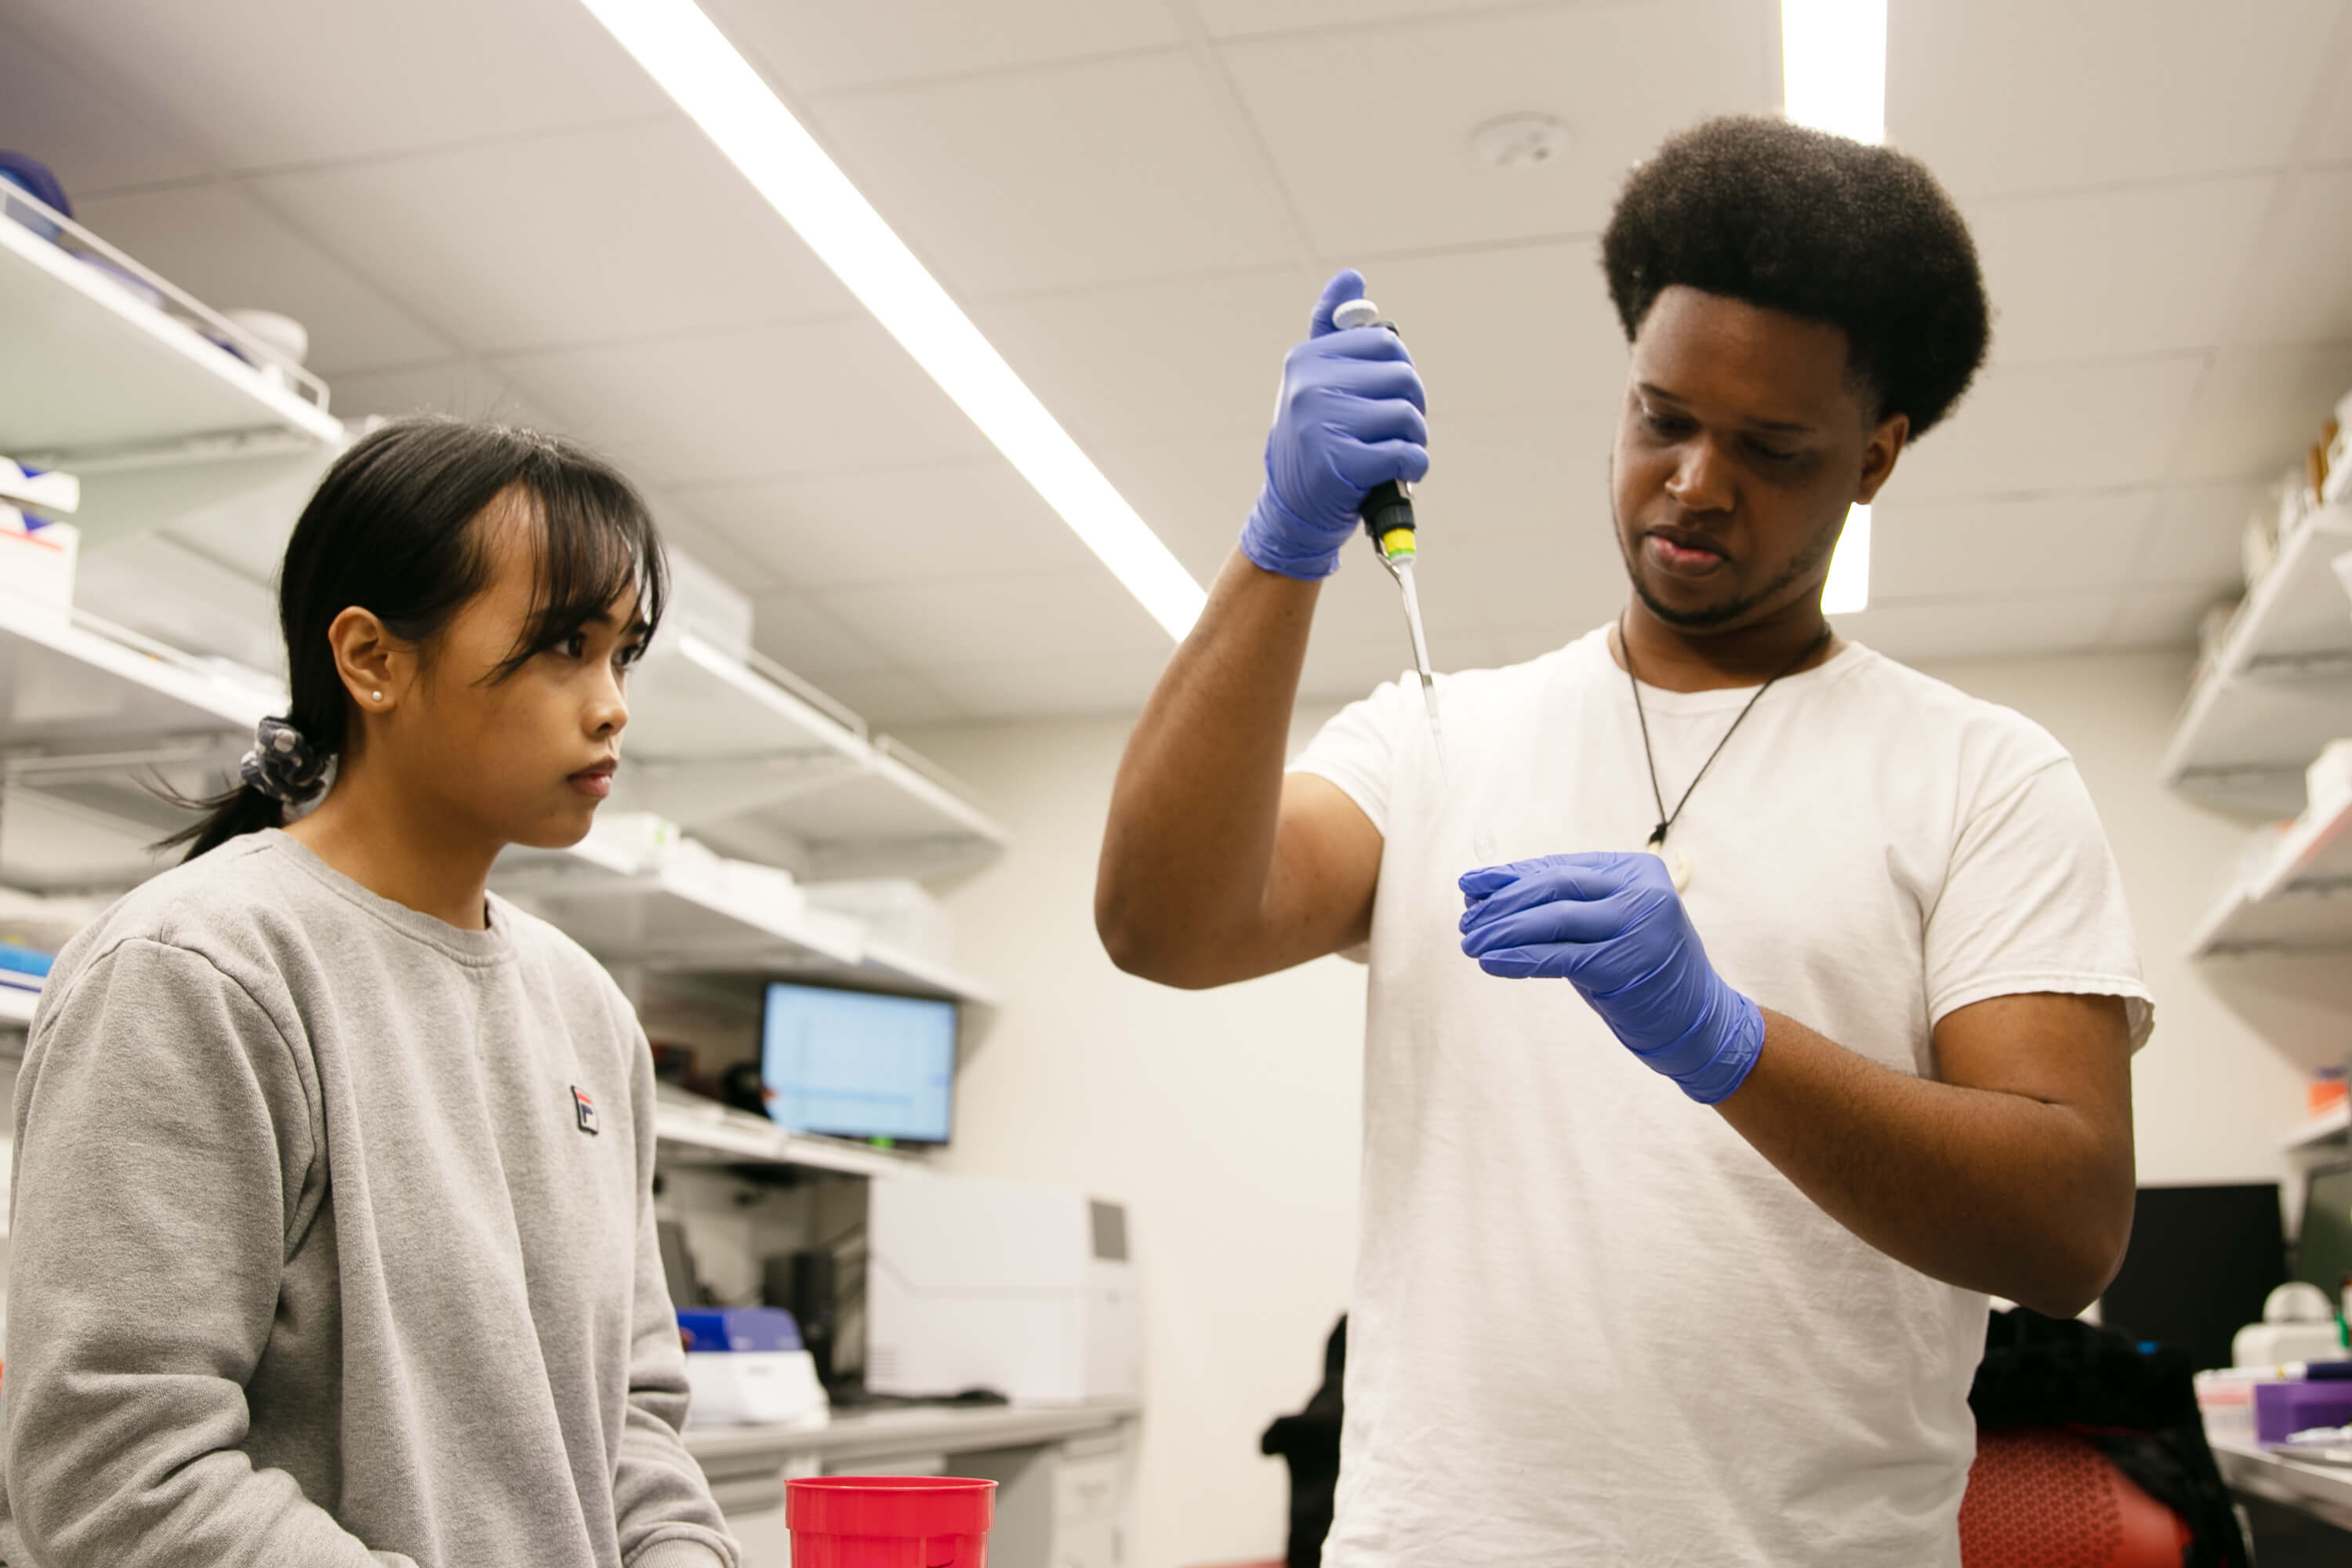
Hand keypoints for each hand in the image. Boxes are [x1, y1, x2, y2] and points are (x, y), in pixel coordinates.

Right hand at [1238, 269, 1430, 580]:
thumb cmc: (1314, 443)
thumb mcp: (1314, 381)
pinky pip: (1406, 452)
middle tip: (1394, 431)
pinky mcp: (1340, 462)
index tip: (1385, 398)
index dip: (1400, 374)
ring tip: (1394, 454)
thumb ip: (1332, 331)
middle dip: (1411, 407)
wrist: (1291, 511)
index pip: (1387, 344)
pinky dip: (1415, 466)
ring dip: (1414, 440)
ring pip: (1408, 415)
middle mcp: (1310, 385)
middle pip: (1403, 376)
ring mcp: (1322, 423)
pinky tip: (1402, 473)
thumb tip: (1351, 276)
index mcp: (1307, 359)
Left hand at [1458, 852, 1764, 1103]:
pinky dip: (1520, 959)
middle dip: (1502, 903)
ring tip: (1470, 943)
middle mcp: (1641, 890)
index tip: (1469, 885)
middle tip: (1466, 921)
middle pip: (1554, 886)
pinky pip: (1560, 957)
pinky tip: (1491, 963)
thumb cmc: (1639, 971)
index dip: (1510, 876)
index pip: (1559, 867)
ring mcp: (1638, 925)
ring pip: (1553, 918)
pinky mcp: (1627, 963)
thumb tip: (1484, 895)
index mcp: (1635, 870)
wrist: (1696, 1022)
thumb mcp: (1603, 928)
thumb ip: (1558, 908)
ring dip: (1503, 931)